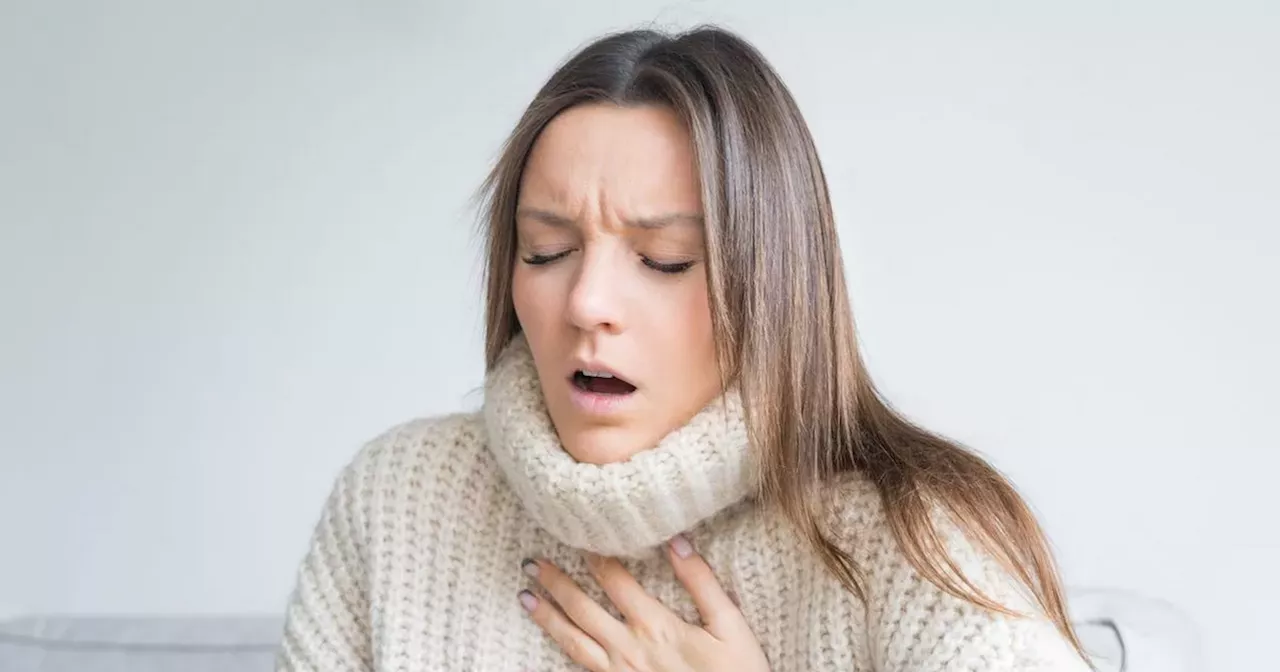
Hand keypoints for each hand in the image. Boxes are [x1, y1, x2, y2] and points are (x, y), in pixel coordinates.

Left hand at [518, 535, 770, 671]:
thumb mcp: (731, 627)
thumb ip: (703, 583)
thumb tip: (677, 540)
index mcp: (656, 627)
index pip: (615, 582)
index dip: (594, 557)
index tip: (575, 536)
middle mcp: (630, 649)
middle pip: (583, 609)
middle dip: (556, 583)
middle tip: (531, 563)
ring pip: (573, 642)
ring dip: (547, 617)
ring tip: (524, 597)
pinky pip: (581, 668)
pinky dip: (562, 651)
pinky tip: (551, 641)